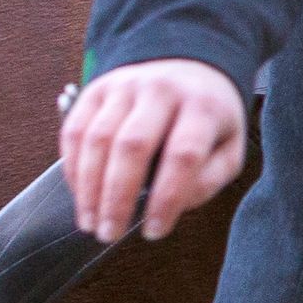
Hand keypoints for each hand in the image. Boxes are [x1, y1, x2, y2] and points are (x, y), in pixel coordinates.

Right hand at [59, 60, 248, 240]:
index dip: (166, 198)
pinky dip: (73, 168)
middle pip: (132, 146)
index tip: (154, 232)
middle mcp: (162, 89)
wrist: (189, 67)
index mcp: (203, 105)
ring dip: (89, 189)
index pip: (183, 154)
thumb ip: (209, 179)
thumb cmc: (209, 120)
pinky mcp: (96, 89)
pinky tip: (81, 196)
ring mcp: (125, 86)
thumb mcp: (229, 147)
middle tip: (109, 235)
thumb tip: (174, 205)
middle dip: (117, 197)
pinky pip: (75, 131)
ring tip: (91, 224)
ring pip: (97, 139)